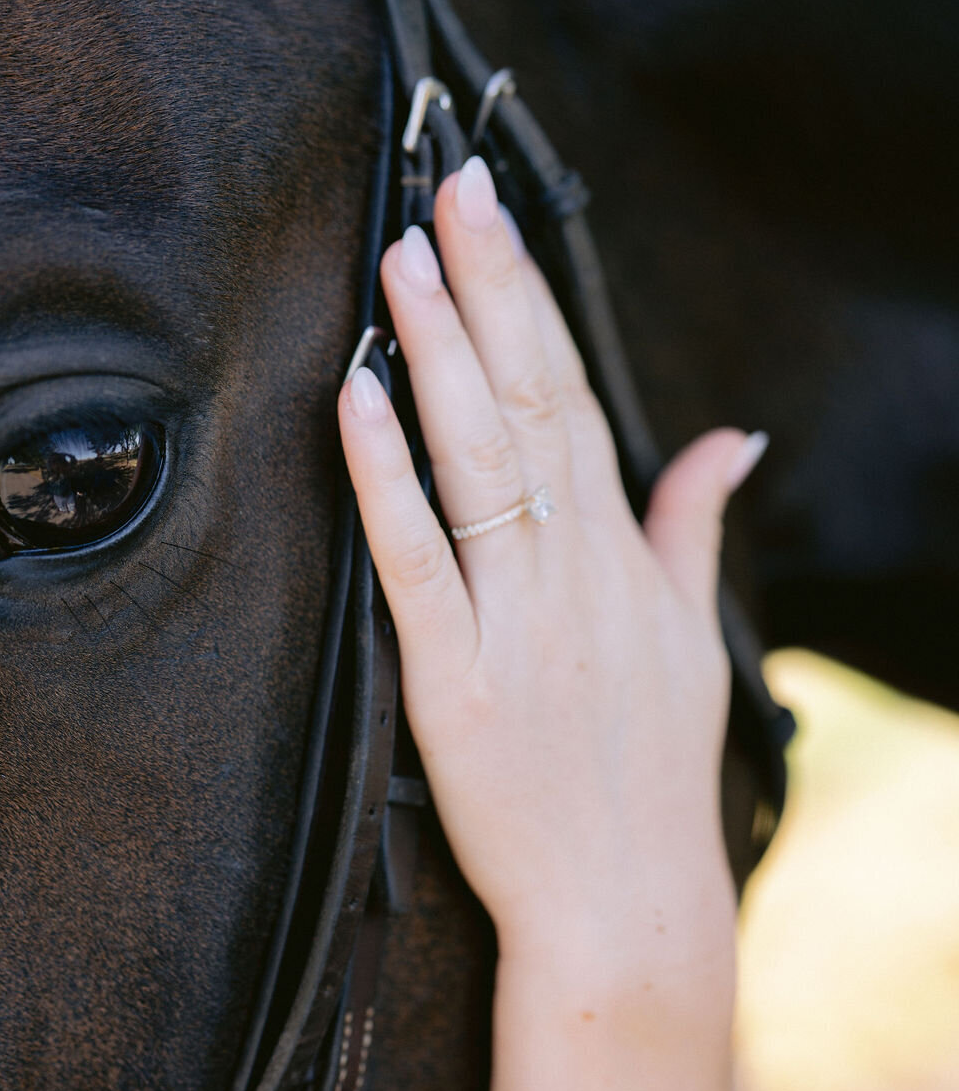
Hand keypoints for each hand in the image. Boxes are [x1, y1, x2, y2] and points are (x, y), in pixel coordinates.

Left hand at [338, 157, 763, 985]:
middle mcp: (574, 573)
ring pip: (475, 462)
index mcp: (622, 557)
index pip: (573, 397)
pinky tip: (358, 397)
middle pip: (528, 403)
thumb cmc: (649, 772)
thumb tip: (733, 437)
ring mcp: (516, 623)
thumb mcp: (692, 639)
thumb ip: (693, 527)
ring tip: (400, 261)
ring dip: (436, 353)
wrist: (624, 899)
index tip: (496, 217)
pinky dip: (384, 476)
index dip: (531, 301)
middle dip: (488, 289)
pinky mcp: (456, 682)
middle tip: (447, 191)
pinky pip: (417, 561)